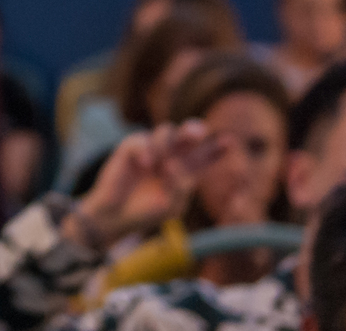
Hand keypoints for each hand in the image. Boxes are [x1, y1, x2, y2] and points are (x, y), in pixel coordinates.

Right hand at [73, 122, 213, 246]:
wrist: (116, 216)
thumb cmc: (147, 212)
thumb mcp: (172, 205)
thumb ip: (180, 187)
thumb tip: (173, 164)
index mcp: (186, 170)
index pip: (205, 156)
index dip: (216, 148)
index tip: (230, 142)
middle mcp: (172, 155)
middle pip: (187, 134)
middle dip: (193, 130)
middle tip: (198, 133)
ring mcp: (152, 149)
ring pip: (166, 131)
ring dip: (166, 145)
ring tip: (160, 167)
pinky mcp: (131, 147)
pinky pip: (141, 140)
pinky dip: (146, 151)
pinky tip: (146, 164)